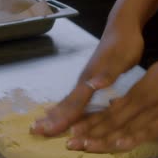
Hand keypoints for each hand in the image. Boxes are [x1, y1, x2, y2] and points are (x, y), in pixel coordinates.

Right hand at [31, 19, 143, 135]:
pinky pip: (75, 98)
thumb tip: (93, 85)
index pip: (75, 104)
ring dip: (55, 114)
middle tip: (33, 131)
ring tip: (41, 124)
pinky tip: (62, 111)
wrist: (122, 27)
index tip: (48, 131)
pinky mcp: (90, 79)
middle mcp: (84, 81)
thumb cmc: (125, 44)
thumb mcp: (121, 58)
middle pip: (66, 103)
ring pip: (68, 101)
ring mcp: (86, 80)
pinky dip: (65, 107)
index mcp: (91, 79)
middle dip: (51, 118)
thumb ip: (107, 73)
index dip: (63, 118)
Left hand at [67, 45, 157, 151]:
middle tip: (71, 143)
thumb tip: (113, 104)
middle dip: (91, 133)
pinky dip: (133, 138)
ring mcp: (154, 109)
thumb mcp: (149, 79)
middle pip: (112, 120)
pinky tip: (118, 146)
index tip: (74, 131)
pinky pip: (148, 131)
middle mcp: (139, 101)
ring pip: (126, 127)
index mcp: (135, 92)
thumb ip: (130, 94)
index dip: (91, 122)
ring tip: (86, 147)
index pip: (108, 110)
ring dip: (105, 138)